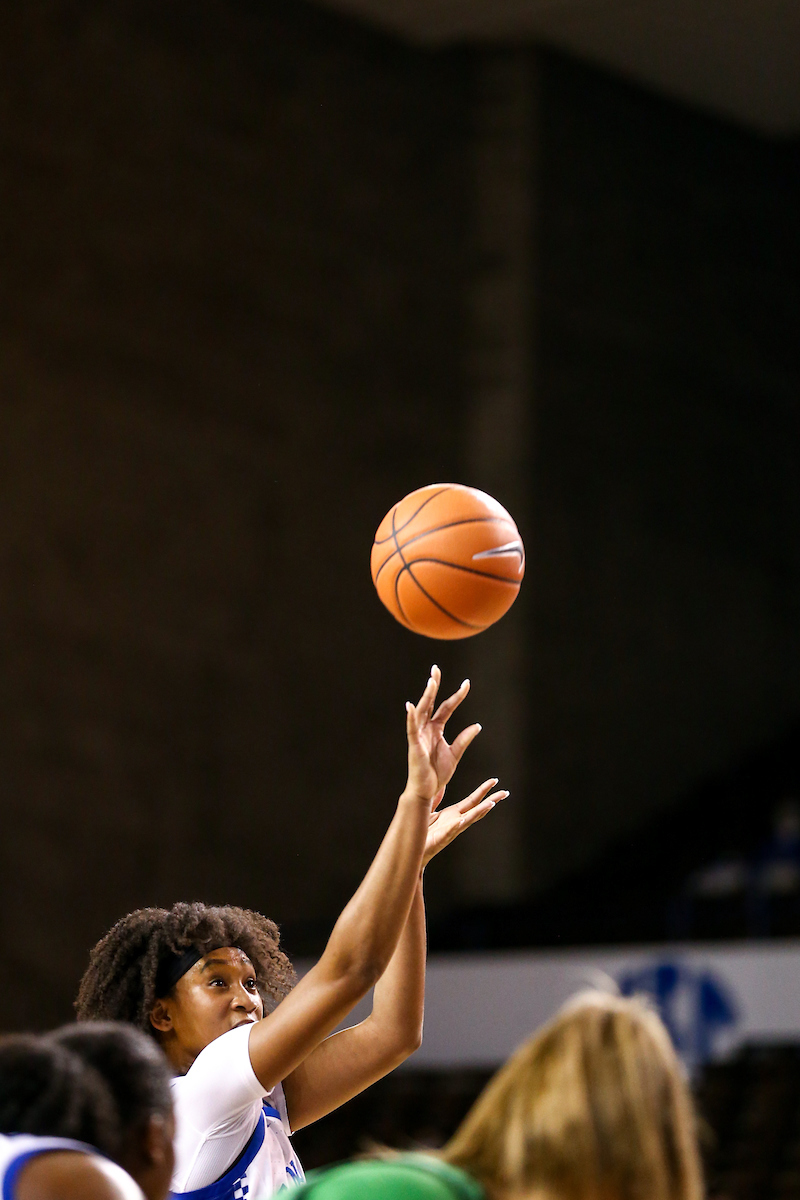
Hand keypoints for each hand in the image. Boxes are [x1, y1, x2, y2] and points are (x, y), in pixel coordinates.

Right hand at [404, 665, 481, 803]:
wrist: (427, 791)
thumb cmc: (437, 774)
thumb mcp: (455, 754)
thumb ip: (464, 739)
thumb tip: (477, 726)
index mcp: (436, 729)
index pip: (447, 707)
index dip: (457, 695)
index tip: (467, 683)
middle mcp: (426, 729)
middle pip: (430, 703)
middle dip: (433, 686)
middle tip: (436, 668)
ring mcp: (419, 736)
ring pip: (421, 712)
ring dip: (426, 697)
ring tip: (431, 682)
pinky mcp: (414, 745)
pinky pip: (411, 729)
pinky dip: (411, 718)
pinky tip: (411, 706)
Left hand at [422, 779, 507, 866]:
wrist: (414, 847)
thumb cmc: (422, 830)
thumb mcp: (430, 809)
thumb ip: (436, 797)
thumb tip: (441, 783)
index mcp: (454, 813)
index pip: (473, 800)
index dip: (483, 790)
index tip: (494, 781)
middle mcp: (456, 821)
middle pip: (477, 809)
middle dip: (491, 800)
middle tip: (505, 793)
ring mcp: (451, 830)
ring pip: (469, 819)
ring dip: (480, 811)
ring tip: (491, 803)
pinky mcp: (441, 838)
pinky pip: (450, 831)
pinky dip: (457, 825)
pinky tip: (463, 819)